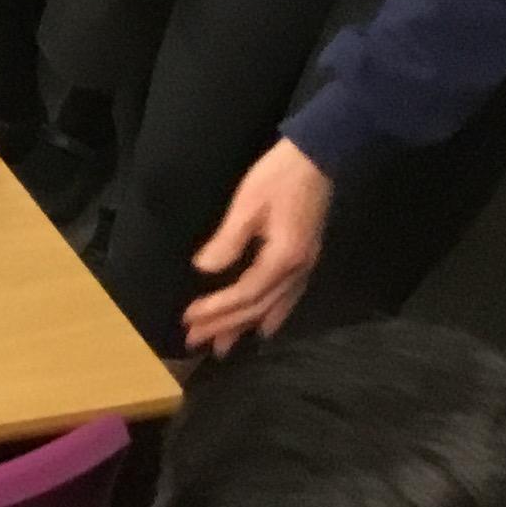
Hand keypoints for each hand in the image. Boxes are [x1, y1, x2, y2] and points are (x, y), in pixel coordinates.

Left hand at [184, 139, 332, 353]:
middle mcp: (297, 271)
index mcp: (283, 258)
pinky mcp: (305, 261)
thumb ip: (228, 240)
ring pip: (273, 309)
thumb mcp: (248, 204)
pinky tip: (262, 327)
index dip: (216, 310)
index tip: (188, 320)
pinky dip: (271, 317)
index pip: (244, 295)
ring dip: (244, 328)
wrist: (318, 158)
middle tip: (193, 341)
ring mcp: (305, 268)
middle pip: (257, 309)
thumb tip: (204, 269)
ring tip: (221, 348)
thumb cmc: (279, 176)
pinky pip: (287, 300)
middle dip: (224, 326)